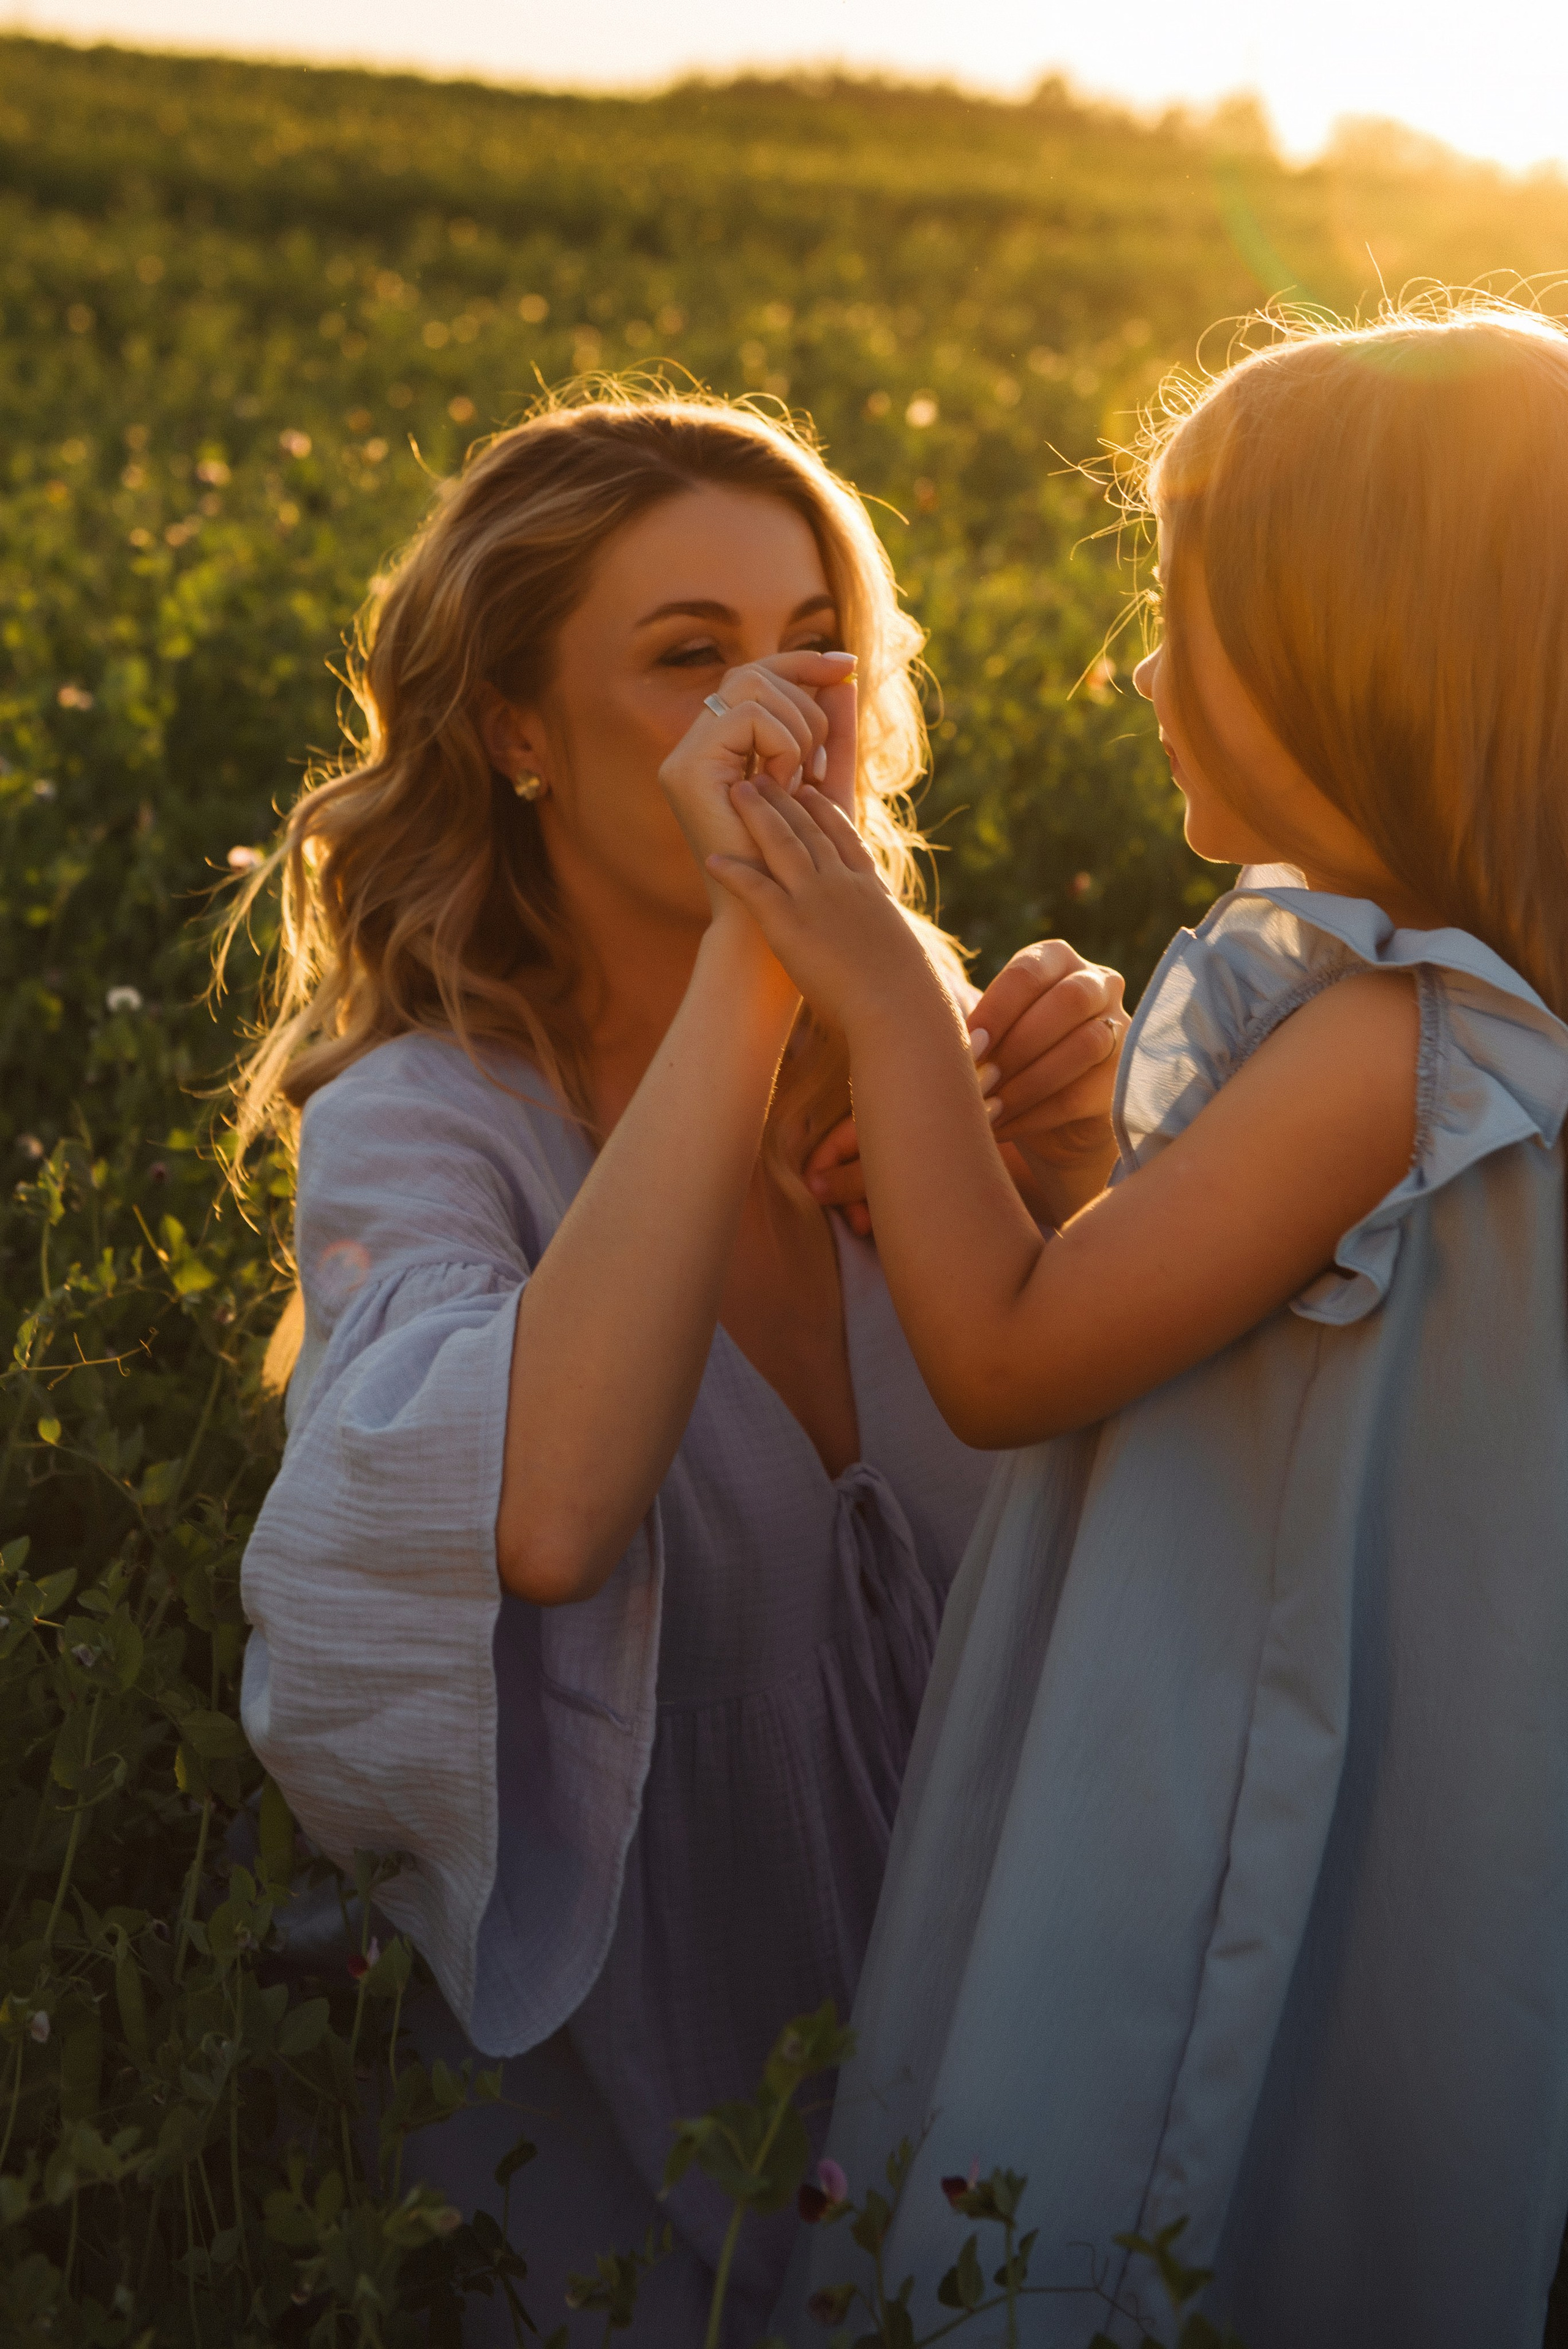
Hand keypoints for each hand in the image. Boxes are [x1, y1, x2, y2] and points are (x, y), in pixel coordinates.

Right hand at [659, 651, 856, 916]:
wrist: (779, 922)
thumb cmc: (805, 865)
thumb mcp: (827, 785)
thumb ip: (833, 732)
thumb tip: (843, 673)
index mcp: (723, 748)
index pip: (757, 676)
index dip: (801, 662)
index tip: (847, 664)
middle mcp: (696, 747)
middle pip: (754, 672)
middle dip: (805, 704)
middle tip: (819, 762)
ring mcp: (684, 757)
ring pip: (752, 686)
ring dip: (796, 729)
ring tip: (800, 780)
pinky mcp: (685, 770)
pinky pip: (749, 716)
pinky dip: (782, 745)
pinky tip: (785, 787)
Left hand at [706, 774, 928, 1033]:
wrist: (899, 1006)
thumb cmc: (904, 994)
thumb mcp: (900, 955)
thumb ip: (886, 941)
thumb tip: (890, 953)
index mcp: (870, 890)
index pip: (845, 839)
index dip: (824, 811)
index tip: (810, 790)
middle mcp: (842, 884)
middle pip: (810, 830)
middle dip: (784, 798)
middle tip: (764, 772)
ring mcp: (815, 899)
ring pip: (782, 844)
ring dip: (757, 814)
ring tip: (737, 789)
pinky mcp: (790, 924)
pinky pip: (755, 888)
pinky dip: (733, 871)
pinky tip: (711, 859)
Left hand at [805, 942, 1127, 1235]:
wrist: (1041, 1124)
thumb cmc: (986, 1071)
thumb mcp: (956, 1039)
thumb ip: (919, 1024)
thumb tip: (844, 1054)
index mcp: (1054, 959)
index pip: (1034, 968)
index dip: (999, 1007)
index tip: (967, 1043)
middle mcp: (1097, 985)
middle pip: (1062, 1004)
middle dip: (1013, 1046)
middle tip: (977, 1078)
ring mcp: (1118, 1031)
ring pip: (1079, 1046)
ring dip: (1025, 1080)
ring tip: (986, 1107)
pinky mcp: (1126, 1080)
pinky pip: (1085, 1091)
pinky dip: (1040, 1110)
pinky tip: (1005, 1126)